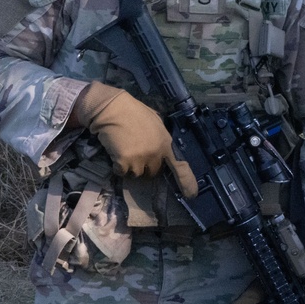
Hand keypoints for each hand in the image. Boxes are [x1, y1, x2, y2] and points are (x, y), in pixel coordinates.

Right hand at [73, 81, 197, 197]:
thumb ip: (160, 139)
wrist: (113, 108)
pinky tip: (115, 151)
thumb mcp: (155, 123)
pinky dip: (117, 166)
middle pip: (153, 172)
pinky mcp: (124, 161)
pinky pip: (121, 172)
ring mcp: (141, 158)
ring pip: (136, 174)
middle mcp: (156, 153)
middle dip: (146, 167)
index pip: (180, 166)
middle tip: (136, 153)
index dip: (186, 181)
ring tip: (124, 150)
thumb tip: (160, 149)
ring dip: (130, 167)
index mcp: (166, 143)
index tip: (191, 195)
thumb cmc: (133, 112)